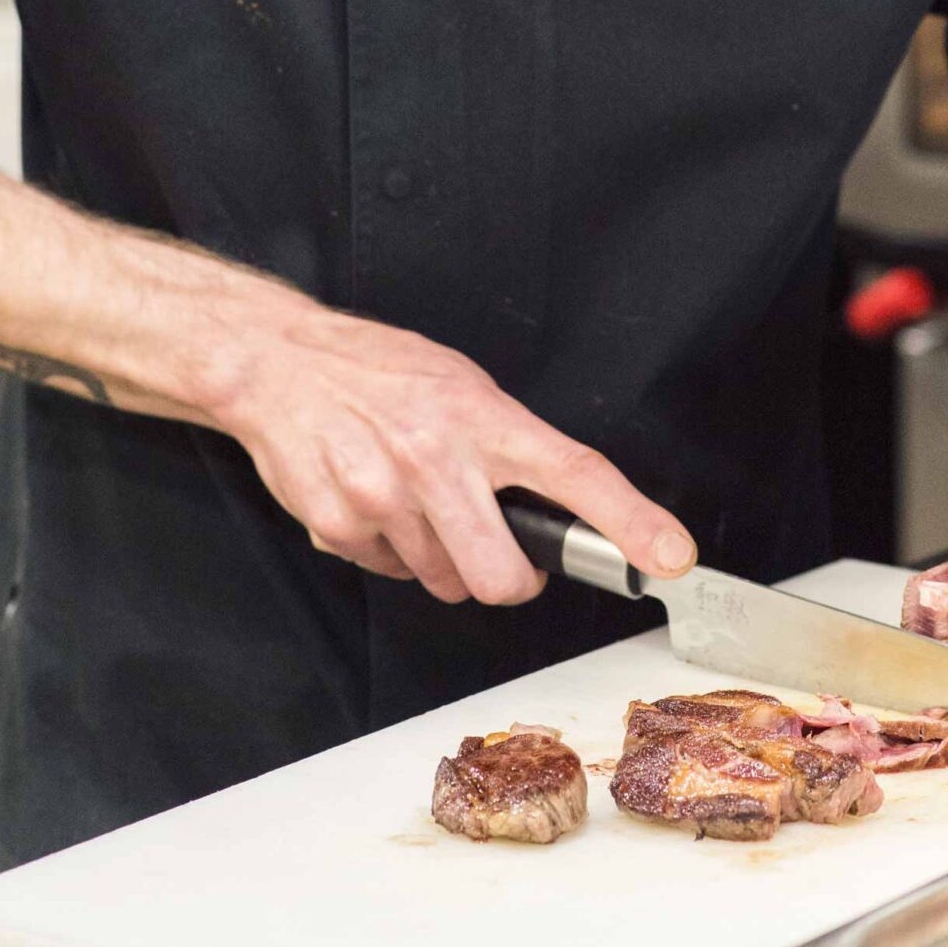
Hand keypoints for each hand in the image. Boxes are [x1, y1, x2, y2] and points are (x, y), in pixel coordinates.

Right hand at [215, 299, 695, 607]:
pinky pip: (389, 573)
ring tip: (413, 498)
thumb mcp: (458, 384)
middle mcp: (437, 459)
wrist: (277, 363)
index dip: (630, 521)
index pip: (575, 473)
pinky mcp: (340, 526)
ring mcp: (385, 497)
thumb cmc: (375, 369)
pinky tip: (372, 500)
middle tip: (496, 548)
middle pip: (503, 577)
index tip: (670, 556)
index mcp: (482, 417)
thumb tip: (550, 501)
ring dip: (440, 558)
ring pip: (444, 582)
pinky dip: (388, 550)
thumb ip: (503, 443)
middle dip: (508, 578)